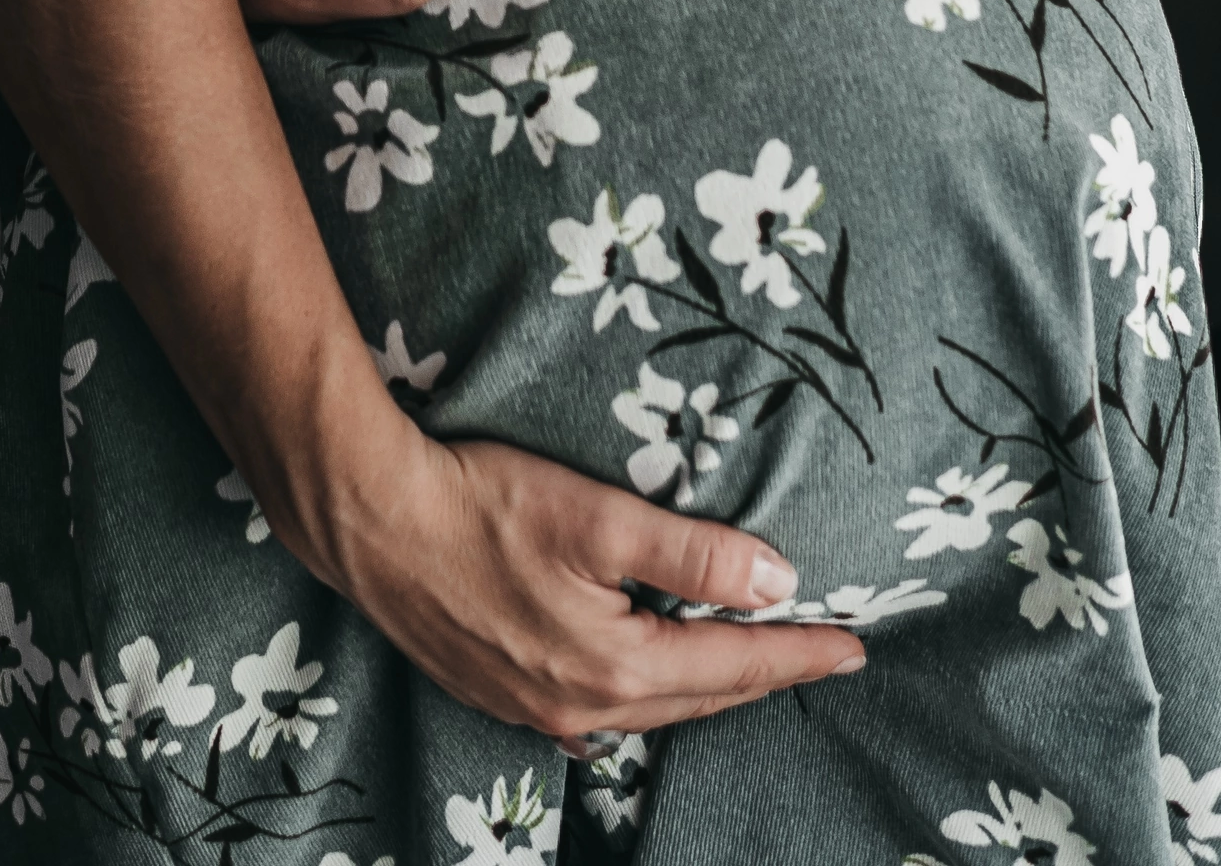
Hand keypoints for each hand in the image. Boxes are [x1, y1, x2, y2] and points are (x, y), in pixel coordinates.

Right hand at [283, 428, 865, 742]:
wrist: (366, 518)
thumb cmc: (479, 503)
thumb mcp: (600, 517)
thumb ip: (697, 558)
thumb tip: (780, 587)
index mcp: (616, 665)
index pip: (736, 666)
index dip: (800, 653)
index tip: (854, 646)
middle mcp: (578, 706)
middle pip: (697, 699)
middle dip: (762, 677)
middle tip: (818, 658)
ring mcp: (531, 707)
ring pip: (644, 711)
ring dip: (701, 691)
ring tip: (744, 671)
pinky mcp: (494, 691)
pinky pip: (589, 716)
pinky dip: (634, 702)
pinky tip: (633, 699)